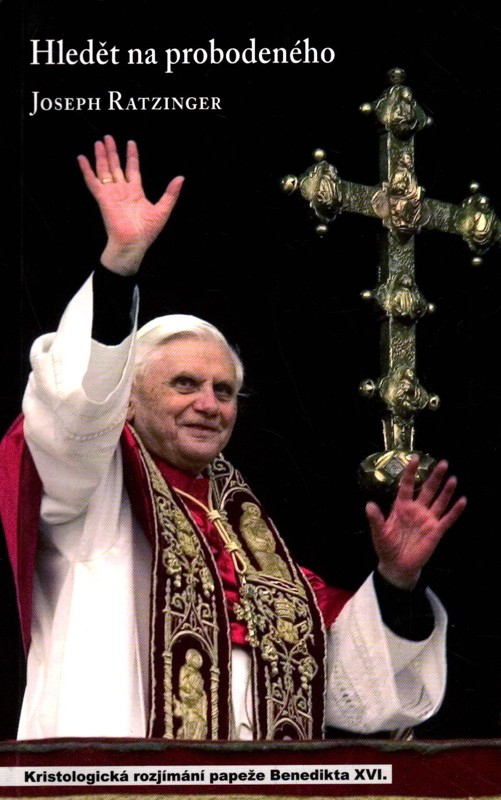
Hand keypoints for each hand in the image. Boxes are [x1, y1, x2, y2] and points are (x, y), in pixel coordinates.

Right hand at [77, 134, 183, 273]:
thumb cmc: (147, 232)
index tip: (130, 142)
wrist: (133, 244)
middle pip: (116, 166)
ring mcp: (111, 193)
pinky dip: (86, 170)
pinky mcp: (102, 198)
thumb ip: (171, 193)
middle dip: (113, 151)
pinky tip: (82, 158)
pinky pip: (92, 182)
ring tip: (99, 142)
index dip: (131, 155)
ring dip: (102, 156)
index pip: (132, 168)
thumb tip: (181, 178)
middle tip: (108, 137)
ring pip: (105, 170)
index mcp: (135, 192)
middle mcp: (122, 190)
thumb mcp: (163, 210)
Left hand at [365, 457, 466, 589]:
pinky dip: (455, 511)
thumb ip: (376, 519)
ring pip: (439, 502)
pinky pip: (447, 519)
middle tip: (443, 463)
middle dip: (435, 477)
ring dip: (446, 491)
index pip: (407, 486)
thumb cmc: (386, 547)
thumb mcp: (379, 533)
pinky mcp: (436, 531)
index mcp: (401, 507)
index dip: (411, 473)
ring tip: (453, 478)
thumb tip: (369, 504)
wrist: (397, 566)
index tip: (414, 458)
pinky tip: (462, 500)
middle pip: (428, 490)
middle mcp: (416, 510)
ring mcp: (427, 520)